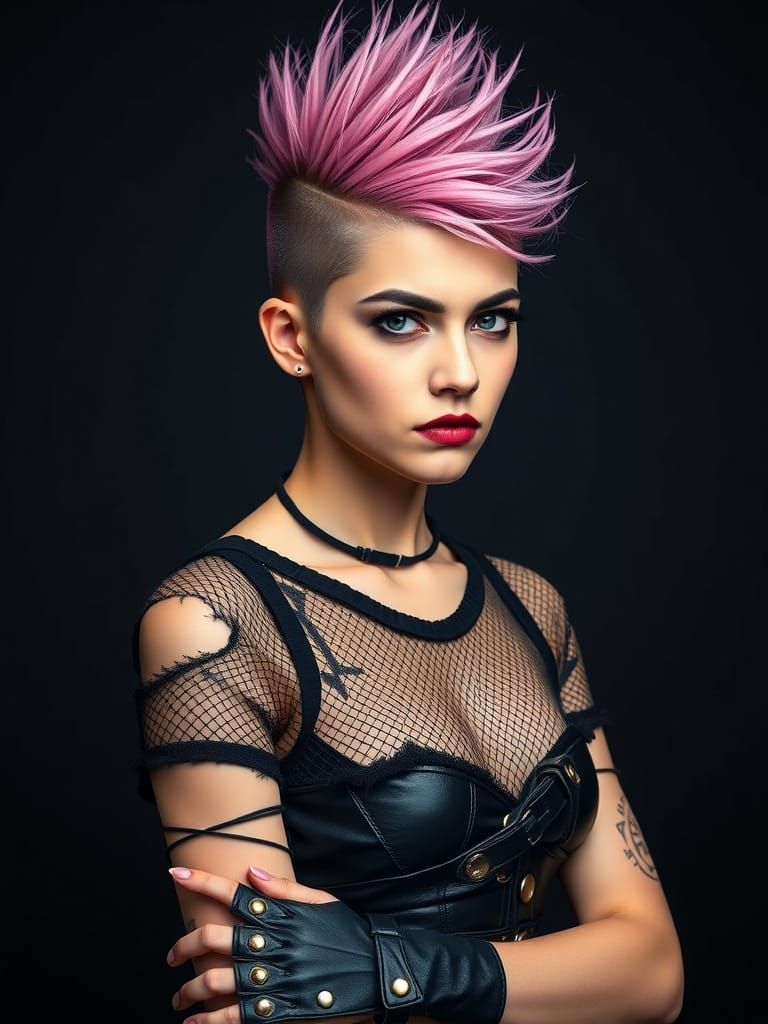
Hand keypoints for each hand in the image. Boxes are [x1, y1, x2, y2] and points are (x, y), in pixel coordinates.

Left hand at [167, 864, 379, 1023]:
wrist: (379, 970)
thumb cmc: (348, 933)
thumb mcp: (321, 902)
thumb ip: (283, 889)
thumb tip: (251, 871)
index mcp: (281, 914)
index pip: (233, 893)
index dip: (201, 882)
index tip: (175, 875)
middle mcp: (273, 943)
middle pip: (213, 938)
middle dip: (183, 945)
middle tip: (172, 954)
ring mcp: (274, 977)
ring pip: (216, 980)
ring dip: (188, 989)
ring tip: (178, 996)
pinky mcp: (280, 1009)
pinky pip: (234, 1016)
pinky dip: (208, 1021)